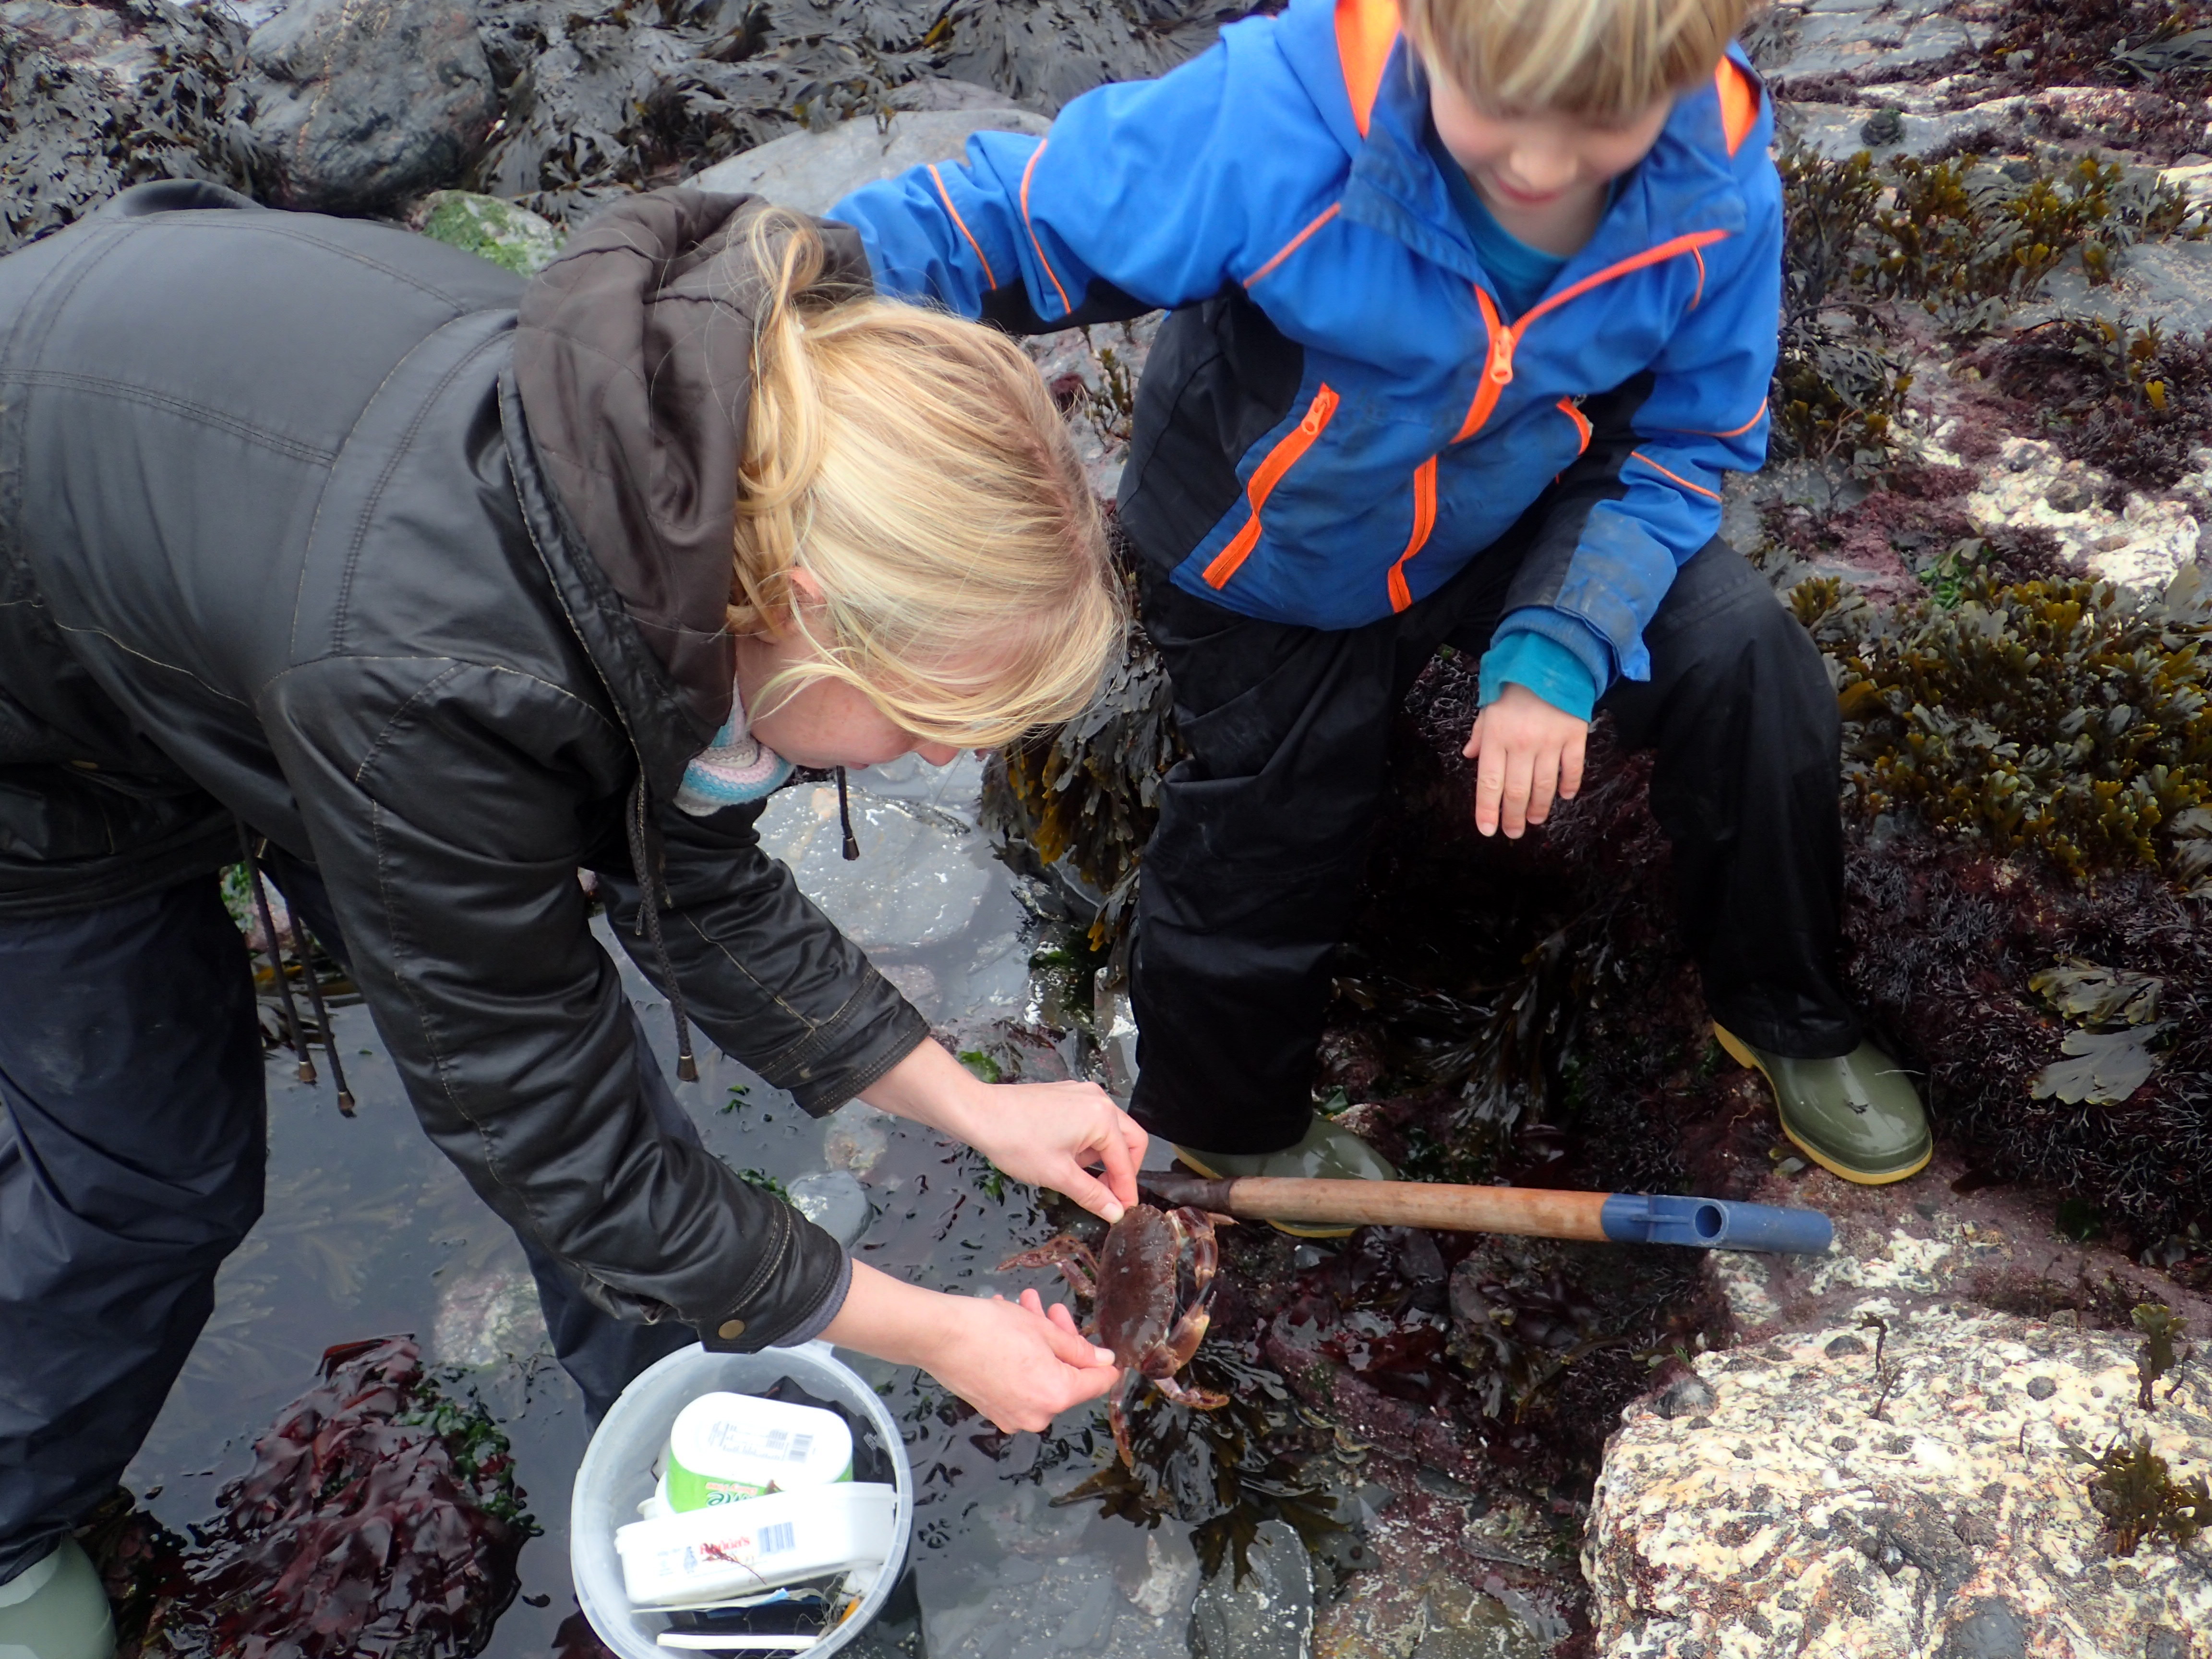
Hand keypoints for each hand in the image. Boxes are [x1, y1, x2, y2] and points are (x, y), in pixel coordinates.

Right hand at [822, 1263, 1119, 1432]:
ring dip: (1039, 1343)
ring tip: (1027, 1307)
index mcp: (1055, 1396)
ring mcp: (1013, 1416)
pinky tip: (1011, 1326)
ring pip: (1041, 1376)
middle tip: (1052, 1311)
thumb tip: (1103, 1361)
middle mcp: (1037, 1415)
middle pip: (1066, 1376)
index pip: (1097, 1382)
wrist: (938, 1335)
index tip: (1099, 1341)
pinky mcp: (994, 1410)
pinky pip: (1020, 1383)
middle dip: (1062, 1341)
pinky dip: (1021, 1359)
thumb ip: (1077, 1349)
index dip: (1101, 1359)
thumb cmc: (989, 1328)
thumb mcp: (1042, 1330)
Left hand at [862, 1040, 1146, 1221]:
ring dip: (1103, 1156)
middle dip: (1122, 1169)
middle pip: (1129, 1139)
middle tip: (1107, 1194)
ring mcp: (1082, 1094)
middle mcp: (1098, 1100)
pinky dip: (1088, 1142)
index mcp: (1102, 1118)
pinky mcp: (1067, 1095)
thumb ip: (1092, 1195)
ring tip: (1078, 1176)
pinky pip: (1091, 1120)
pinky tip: (1067, 1157)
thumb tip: (1115, 1212)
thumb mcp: (1058, 1176)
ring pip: (1110, 1130)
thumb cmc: (1017, 1142)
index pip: (1126, 1161)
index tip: (1123, 1212)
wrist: (979, 1114)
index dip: (1126, 1190)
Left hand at [1462, 682, 1588, 838]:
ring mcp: (1550, 741)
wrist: (1551, 658)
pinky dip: (1569, 785)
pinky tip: (1564, 796)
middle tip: (1513, 832)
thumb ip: (1480, 734)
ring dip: (1538, 808)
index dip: (1487, 810)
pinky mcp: (1574, 736)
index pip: (1489, 783)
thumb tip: (1469, 757)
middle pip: (1516, 791)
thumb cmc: (1515, 685)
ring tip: (1534, 820)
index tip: (1487, 830)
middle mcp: (1522, 744)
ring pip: (1544, 786)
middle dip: (1513, 817)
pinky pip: (1572, 768)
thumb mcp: (1488, 706)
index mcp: (1497, 737)